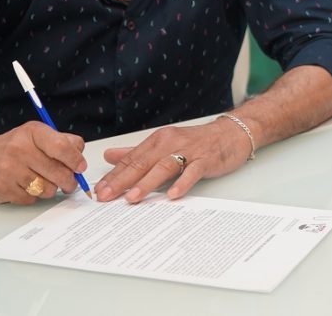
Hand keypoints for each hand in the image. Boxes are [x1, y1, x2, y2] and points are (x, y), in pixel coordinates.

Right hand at [0, 121, 86, 204]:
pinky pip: (30, 199)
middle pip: (59, 173)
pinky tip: (24, 186)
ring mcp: (8, 170)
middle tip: (68, 183)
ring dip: (50, 189)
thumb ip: (61, 142)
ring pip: (47, 189)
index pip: (62, 147)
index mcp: (32, 132)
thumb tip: (80, 157)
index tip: (80, 168)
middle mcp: (19, 149)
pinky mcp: (0, 188)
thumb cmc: (12, 147)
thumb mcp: (35, 134)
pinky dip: (32, 196)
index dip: (76, 161)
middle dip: (69, 182)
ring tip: (42, 182)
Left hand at [95, 117, 251, 202]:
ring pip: (164, 167)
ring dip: (147, 182)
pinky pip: (192, 172)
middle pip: (142, 163)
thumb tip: (110, 156)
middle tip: (106, 196)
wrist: (232, 133)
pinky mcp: (206, 160)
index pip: (131, 159)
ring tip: (132, 197)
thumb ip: (137, 152)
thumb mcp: (165, 144)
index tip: (99, 190)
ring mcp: (189, 151)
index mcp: (158, 140)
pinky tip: (173, 194)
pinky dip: (182, 182)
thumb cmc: (198, 142)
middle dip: (122, 180)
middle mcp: (171, 143)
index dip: (114, 174)